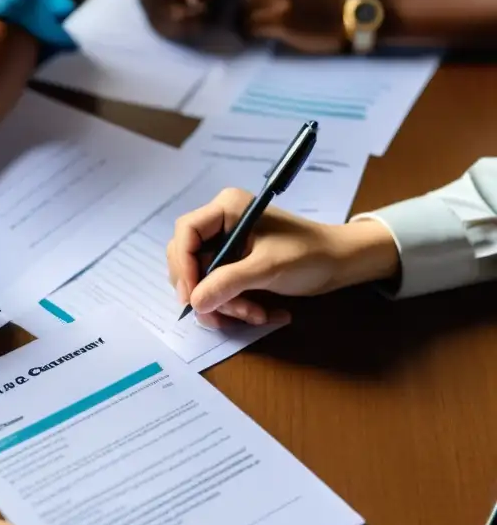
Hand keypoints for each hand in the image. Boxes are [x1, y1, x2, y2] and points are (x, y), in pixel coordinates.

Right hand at [165, 188, 399, 327]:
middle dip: (206, 291)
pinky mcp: (235, 263)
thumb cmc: (310, 254)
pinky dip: (235, 305)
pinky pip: (219, 288)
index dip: (183, 266)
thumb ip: (228, 283)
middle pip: (189, 259)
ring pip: (203, 279)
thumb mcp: (268, 268)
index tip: (192, 297)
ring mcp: (227, 244)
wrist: (342, 263)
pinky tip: (261, 313)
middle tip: (223, 314)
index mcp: (226, 209)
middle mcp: (221, 223)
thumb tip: (195, 303)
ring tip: (255, 315)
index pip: (185, 233)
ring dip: (225, 303)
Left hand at [240, 0, 345, 53]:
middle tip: (232, 24)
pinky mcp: (283, 23)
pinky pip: (252, 29)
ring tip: (243, 32)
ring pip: (242, 15)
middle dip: (231, 13)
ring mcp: (280, 4)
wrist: (342, 19)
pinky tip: (252, 39)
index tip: (229, 9)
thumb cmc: (314, 5)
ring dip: (239, 26)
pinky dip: (248, 36)